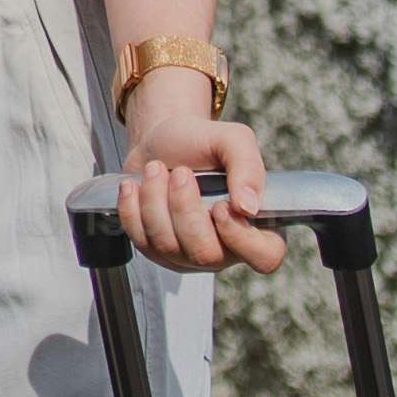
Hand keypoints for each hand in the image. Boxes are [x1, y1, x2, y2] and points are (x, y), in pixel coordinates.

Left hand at [112, 74, 282, 274]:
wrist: (161, 140)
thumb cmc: (202, 142)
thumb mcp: (232, 140)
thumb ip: (248, 167)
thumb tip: (248, 207)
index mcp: (257, 226)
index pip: (265, 256)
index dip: (240, 238)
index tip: (219, 205)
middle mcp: (227, 248)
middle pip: (206, 254)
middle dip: (184, 208)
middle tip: (179, 172)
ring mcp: (190, 255)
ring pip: (168, 247)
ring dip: (155, 201)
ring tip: (156, 169)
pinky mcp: (157, 251)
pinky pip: (141, 242)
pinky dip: (132, 209)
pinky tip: (134, 186)